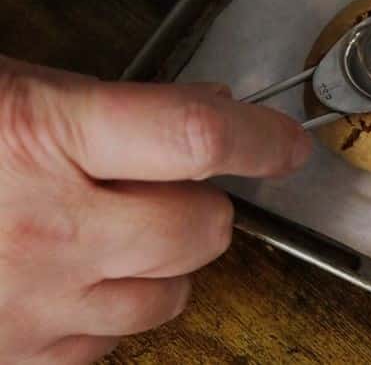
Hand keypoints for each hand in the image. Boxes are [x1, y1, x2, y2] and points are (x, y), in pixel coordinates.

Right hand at [0, 56, 310, 363]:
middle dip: (205, 205)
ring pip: (166, 299)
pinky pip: (104, 347)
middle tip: (174, 186)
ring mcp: (27, 305)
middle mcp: (46, 227)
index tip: (285, 143)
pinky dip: (106, 313)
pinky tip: (69, 279)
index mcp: (42, 134)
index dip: (260, 137)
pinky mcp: (10, 358)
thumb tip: (204, 108)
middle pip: (199, 230)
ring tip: (116, 232)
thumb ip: (104, 106)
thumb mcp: (9, 91)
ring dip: (162, 263)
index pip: (197, 138)